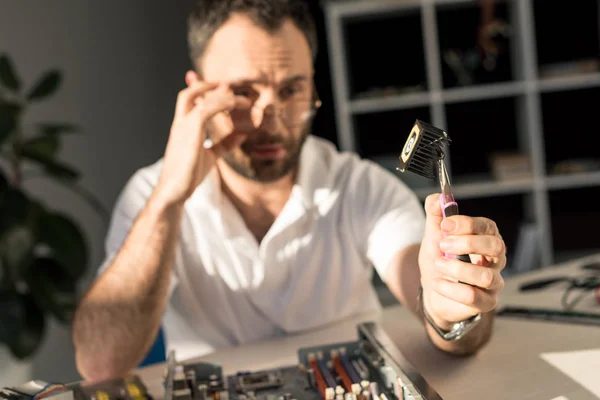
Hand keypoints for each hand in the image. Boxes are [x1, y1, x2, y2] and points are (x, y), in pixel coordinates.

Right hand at [155, 81, 250, 204]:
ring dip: (221, 95)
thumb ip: (225, 143)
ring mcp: (183, 127)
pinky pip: (205, 110)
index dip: (205, 90)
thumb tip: (242, 134)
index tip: (224, 88)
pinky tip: (234, 106)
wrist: (175, 190)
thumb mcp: (212, 155)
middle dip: (207, 85)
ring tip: (241, 99)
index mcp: (183, 127)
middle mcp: (181, 123)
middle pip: (188, 93)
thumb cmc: (190, 174)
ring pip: (198, 98)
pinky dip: (220, 104)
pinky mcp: (189, 133)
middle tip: (229, 86)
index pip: (190, 101)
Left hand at [418, 194, 506, 328]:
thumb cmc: (440, 260)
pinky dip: (451, 288)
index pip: (487, 227)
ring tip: (438, 265)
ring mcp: (493, 282)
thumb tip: (436, 198)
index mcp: (486, 238)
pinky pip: (473, 296)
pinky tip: (437, 283)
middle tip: (443, 245)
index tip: (445, 225)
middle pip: (496, 247)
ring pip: (485, 275)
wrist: (433, 291)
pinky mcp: (486, 302)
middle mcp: (495, 259)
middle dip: (467, 243)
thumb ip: (435, 215)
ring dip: (456, 269)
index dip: (467, 224)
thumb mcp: (434, 236)